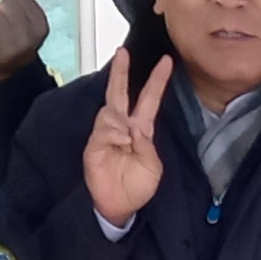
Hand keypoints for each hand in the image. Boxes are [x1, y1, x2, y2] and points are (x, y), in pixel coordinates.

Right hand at [83, 48, 176, 226]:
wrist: (120, 206)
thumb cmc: (137, 187)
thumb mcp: (153, 167)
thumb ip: (147, 146)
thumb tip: (134, 128)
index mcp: (140, 130)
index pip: (149, 99)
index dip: (157, 80)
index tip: (167, 61)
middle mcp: (122, 127)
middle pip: (120, 93)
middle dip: (121, 72)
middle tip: (123, 53)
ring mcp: (106, 135)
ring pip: (110, 111)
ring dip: (120, 121)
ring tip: (126, 140)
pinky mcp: (93, 145)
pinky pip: (103, 130)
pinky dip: (113, 134)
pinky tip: (119, 143)